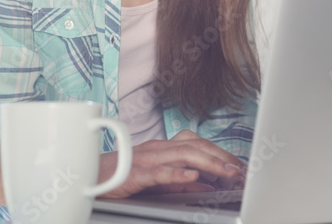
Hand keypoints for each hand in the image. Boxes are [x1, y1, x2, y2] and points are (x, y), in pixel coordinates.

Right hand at [96, 130, 246, 199]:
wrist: (90, 178)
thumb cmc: (121, 177)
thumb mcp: (158, 181)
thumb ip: (181, 182)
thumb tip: (206, 185)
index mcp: (164, 148)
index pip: (198, 145)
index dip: (221, 154)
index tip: (241, 167)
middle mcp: (157, 148)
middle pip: (195, 146)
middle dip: (221, 157)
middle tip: (241, 170)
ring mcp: (146, 158)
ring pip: (182, 154)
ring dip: (209, 163)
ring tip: (227, 172)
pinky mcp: (135, 173)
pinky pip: (159, 171)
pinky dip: (177, 173)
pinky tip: (193, 176)